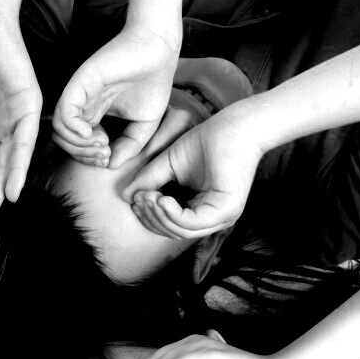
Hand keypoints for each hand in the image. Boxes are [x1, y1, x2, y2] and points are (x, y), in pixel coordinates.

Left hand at [54, 25, 178, 168]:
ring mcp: (79, 95)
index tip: (109, 157)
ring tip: (103, 143)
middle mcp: (82, 106)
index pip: (76, 145)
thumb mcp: (144, 124)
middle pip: (64, 142)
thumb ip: (130, 146)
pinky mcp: (80, 84)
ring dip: (80, 146)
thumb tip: (111, 165)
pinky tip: (92, 132)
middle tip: (105, 154)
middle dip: (83, 156)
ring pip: (60, 131)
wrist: (159, 48)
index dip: (89, 158)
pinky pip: (63, 113)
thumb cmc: (153, 80)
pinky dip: (74, 130)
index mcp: (93, 114)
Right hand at [122, 103, 263, 239]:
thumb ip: (149, 182)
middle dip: (151, 218)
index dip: (150, 217)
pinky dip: (172, 214)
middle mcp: (214, 218)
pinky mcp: (227, 210)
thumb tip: (126, 197)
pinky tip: (161, 198)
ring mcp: (223, 217)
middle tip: (140, 198)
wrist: (233, 126)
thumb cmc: (205, 141)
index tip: (136, 198)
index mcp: (203, 211)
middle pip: (173, 232)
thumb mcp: (167, 165)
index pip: (171, 226)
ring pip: (181, 231)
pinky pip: (192, 223)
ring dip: (159, 216)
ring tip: (148, 196)